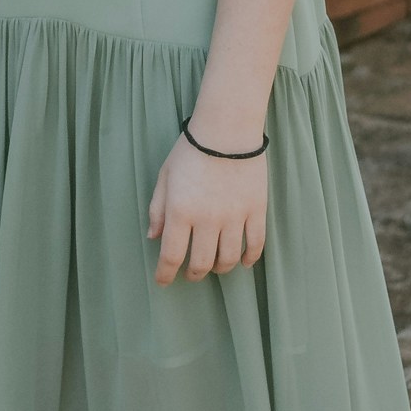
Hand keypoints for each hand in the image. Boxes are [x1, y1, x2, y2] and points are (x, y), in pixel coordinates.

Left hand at [149, 131, 267, 286]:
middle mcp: (207, 220)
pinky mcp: (256, 210)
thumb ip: (157, 209)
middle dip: (194, 273)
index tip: (164, 281)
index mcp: (181, 212)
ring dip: (219, 268)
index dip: (166, 274)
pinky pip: (255, 244)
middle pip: (201, 263)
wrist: (227, 129)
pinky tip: (241, 262)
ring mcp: (234, 217)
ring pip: (228, 259)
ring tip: (215, 266)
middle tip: (191, 273)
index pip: (171, 256)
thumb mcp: (165, 177)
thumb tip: (154, 237)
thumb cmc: (191, 150)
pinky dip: (248, 258)